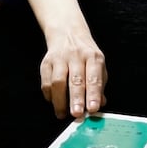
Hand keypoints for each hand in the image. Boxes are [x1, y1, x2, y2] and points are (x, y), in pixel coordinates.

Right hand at [23, 0, 106, 117]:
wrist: (68, 33)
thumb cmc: (86, 54)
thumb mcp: (98, 65)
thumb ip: (100, 84)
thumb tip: (100, 103)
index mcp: (93, 57)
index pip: (94, 77)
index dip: (94, 94)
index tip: (93, 108)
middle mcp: (76, 56)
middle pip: (76, 80)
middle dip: (76, 99)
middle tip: (77, 114)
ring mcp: (60, 58)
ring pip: (58, 81)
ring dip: (60, 101)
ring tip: (63, 114)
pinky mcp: (46, 62)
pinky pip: (46, 82)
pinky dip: (49, 95)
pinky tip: (54, 102)